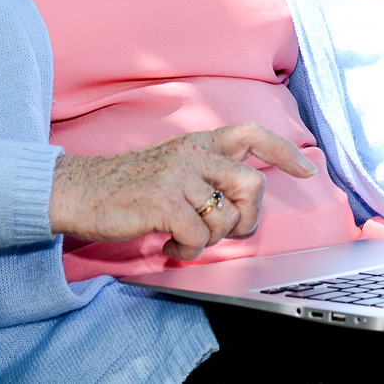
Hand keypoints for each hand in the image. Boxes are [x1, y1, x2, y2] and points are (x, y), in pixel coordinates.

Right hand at [49, 124, 317, 260]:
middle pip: (252, 185)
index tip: (307, 170)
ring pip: (225, 218)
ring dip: (209, 240)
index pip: (253, 134)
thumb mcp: (172, 165)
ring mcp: (179, 176)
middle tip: (227, 232)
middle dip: (248, 217)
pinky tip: (167, 244)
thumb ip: (206, 173)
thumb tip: (241, 204)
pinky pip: (199, 237)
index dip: (284, 151)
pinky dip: (186, 250)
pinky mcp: (164, 202)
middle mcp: (193, 154)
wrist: (76, 190)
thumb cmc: (125, 186)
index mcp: (198, 143)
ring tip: (183, 238)